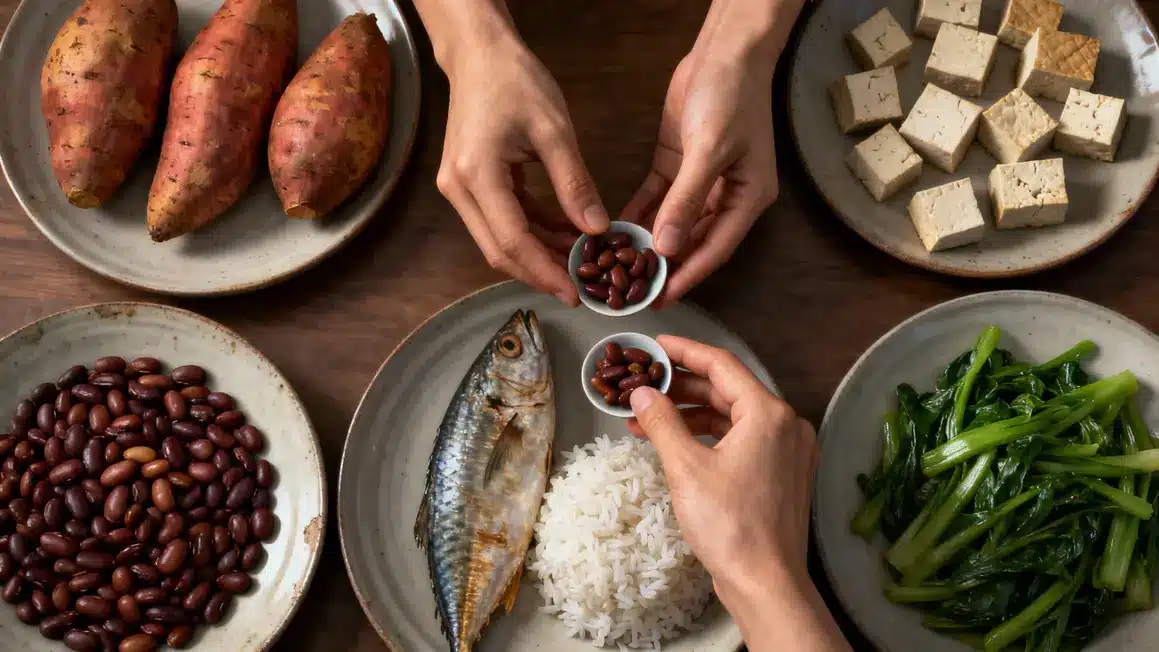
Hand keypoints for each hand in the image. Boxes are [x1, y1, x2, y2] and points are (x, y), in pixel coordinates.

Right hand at [435, 34, 607, 304]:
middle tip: (581, 289)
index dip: (545, 272)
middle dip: (540, 273)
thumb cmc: (515, 81)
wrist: (479, 54)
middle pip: (499, 250)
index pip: (512, 241)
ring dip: (539, 254)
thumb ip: (575, 183)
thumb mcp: (554, 130)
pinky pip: (501, 220)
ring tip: (581, 261)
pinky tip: (565, 234)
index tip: (576, 294)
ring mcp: (459, 188)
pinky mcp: (468, 184)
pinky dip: (532, 231)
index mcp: (477, 175)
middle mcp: (458, 189)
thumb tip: (597, 230)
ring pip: (499, 240)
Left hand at [621, 47, 777, 305]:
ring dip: (647, 243)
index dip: (687, 276)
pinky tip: (613, 232)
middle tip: (632, 292)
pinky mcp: (677, 164)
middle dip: (664, 266)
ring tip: (617, 269)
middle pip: (692, 241)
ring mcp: (699, 181)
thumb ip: (687, 200)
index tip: (660, 299)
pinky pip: (656, 199)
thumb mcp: (710, 150)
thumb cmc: (731, 98)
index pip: (714, 249)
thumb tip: (667, 248)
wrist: (724, 51)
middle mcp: (725, 195)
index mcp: (747, 199)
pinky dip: (637, 215)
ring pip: (671, 223)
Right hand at [627, 336, 848, 650]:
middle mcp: (786, 425)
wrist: (766, 582)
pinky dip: (709, 436)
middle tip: (642, 386)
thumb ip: (662, 422)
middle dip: (681, 387)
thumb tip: (640, 394)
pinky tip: (676, 443)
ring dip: (691, 414)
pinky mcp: (782, 473)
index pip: (722, 365)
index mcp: (769, 414)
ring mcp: (788, 451)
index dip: (684, 351)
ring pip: (734, 416)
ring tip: (647, 419)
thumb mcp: (686, 468)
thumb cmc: (730, 526)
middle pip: (728, 389)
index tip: (654, 345)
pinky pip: (742, 440)